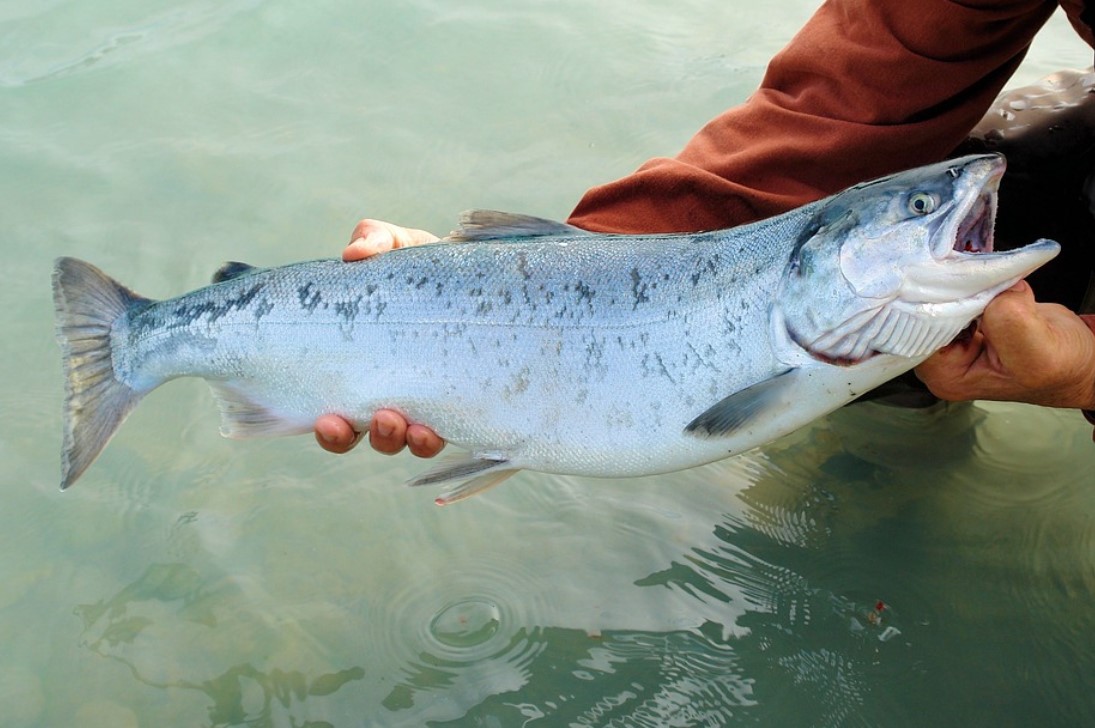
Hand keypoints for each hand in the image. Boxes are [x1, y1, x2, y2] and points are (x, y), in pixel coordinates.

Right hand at [313, 219, 445, 457]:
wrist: (480, 275)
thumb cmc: (427, 266)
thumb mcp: (398, 247)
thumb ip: (374, 240)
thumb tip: (354, 253)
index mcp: (364, 367)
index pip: (337, 410)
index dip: (330, 428)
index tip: (327, 419)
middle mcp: (390, 391)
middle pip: (367, 435)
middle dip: (369, 437)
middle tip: (378, 421)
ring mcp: (426, 400)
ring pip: (405, 440)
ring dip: (401, 440)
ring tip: (406, 426)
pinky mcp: (461, 401)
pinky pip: (447, 431)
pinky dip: (435, 436)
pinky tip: (433, 429)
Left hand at [915, 281, 1094, 409]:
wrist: (1079, 357)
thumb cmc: (1059, 366)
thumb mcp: (1034, 347)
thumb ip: (1006, 318)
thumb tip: (990, 287)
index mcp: (946, 375)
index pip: (917, 333)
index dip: (930, 304)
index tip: (947, 280)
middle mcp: (942, 359)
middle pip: (925, 314)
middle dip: (946, 289)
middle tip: (963, 268)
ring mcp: (954, 338)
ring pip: (941, 299)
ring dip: (963, 282)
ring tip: (981, 273)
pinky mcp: (969, 317)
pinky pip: (960, 291)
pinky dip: (976, 280)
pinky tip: (990, 277)